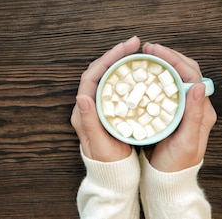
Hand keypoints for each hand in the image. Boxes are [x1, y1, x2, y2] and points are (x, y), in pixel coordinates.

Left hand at [71, 36, 140, 161]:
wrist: (112, 178)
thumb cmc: (106, 164)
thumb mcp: (99, 145)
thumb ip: (90, 122)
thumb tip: (82, 96)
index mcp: (83, 110)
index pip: (93, 74)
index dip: (108, 58)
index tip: (127, 47)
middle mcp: (88, 104)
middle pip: (101, 70)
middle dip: (116, 54)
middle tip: (136, 43)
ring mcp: (99, 106)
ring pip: (108, 76)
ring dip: (121, 62)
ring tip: (138, 52)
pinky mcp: (108, 109)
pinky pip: (115, 85)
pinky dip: (126, 74)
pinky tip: (139, 71)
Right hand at [142, 42, 216, 171]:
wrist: (170, 181)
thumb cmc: (177, 164)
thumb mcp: (186, 142)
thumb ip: (194, 114)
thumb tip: (199, 85)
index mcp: (202, 110)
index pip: (191, 74)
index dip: (173, 58)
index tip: (154, 50)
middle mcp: (196, 106)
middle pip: (186, 70)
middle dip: (168, 55)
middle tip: (147, 49)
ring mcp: (186, 108)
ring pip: (178, 76)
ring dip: (164, 63)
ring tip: (146, 56)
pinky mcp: (176, 111)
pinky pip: (170, 86)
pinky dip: (159, 75)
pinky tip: (147, 74)